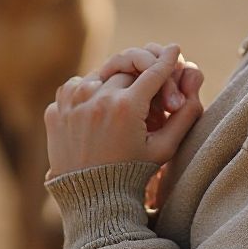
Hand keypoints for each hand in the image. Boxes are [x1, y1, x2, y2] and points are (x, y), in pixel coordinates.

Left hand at [45, 44, 203, 177]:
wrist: (91, 200)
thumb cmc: (133, 174)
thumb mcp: (164, 148)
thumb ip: (184, 114)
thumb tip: (192, 75)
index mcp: (126, 107)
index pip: (152, 72)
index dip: (166, 60)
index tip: (175, 48)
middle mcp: (97, 98)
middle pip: (127, 71)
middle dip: (140, 79)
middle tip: (147, 95)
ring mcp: (72, 102)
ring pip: (101, 76)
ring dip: (113, 85)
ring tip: (119, 110)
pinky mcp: (55, 108)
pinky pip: (78, 87)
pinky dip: (90, 94)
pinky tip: (97, 114)